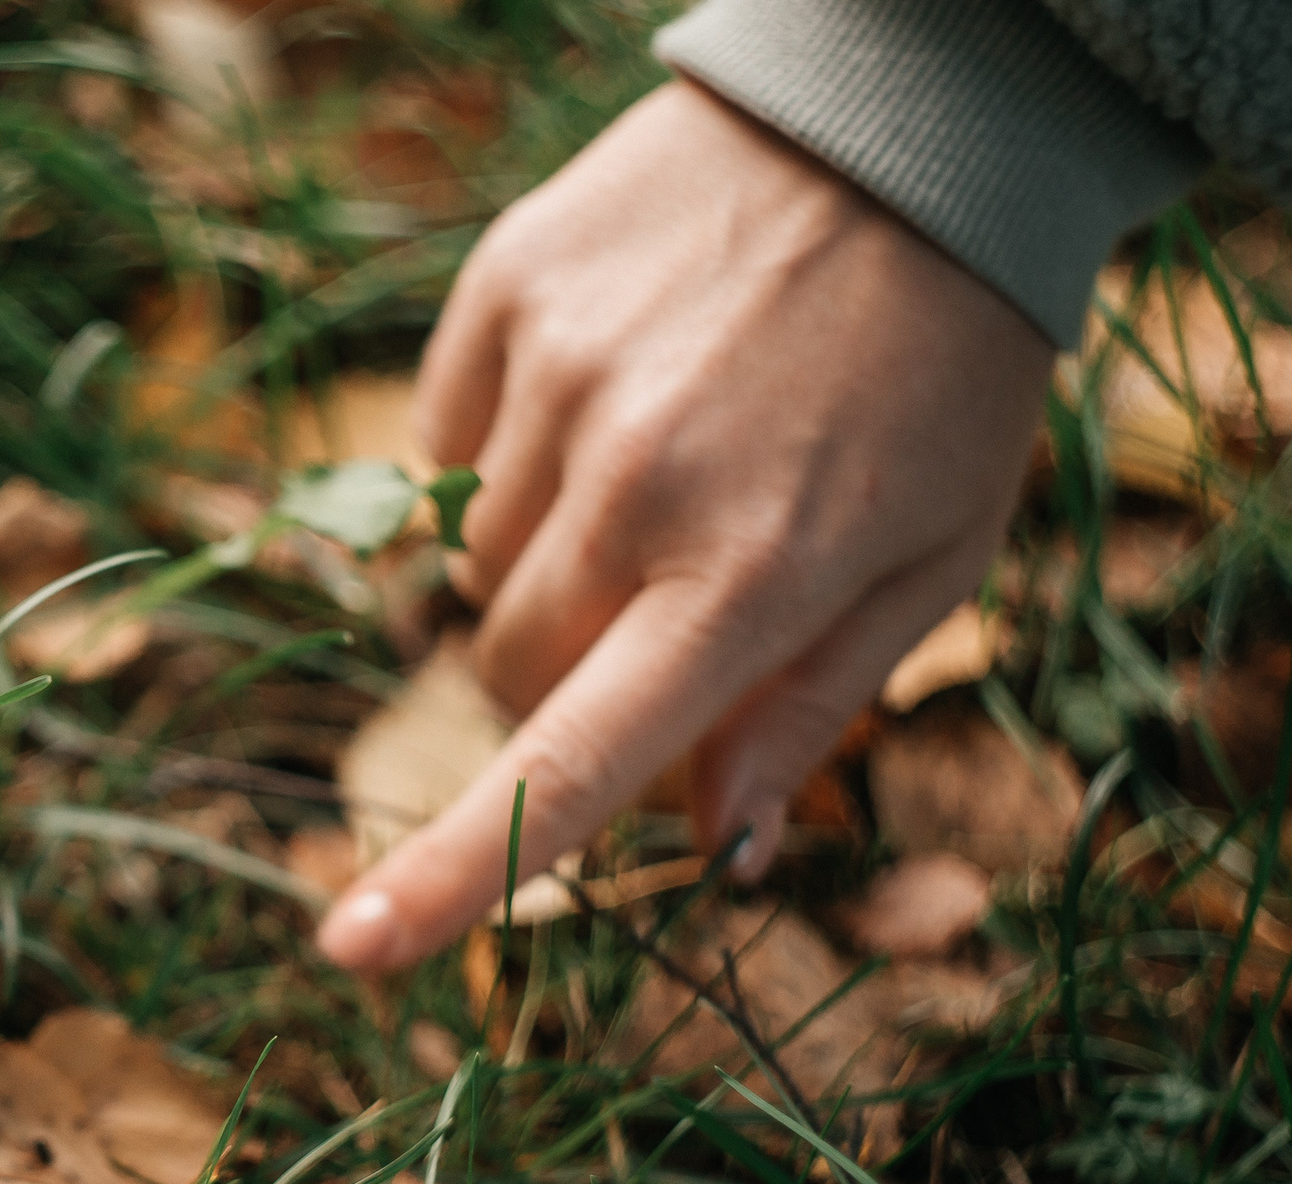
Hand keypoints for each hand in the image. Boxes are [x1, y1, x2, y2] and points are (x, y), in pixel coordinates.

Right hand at [317, 78, 1054, 971]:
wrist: (911, 128)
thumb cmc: (940, 370)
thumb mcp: (931, 557)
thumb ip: (811, 707)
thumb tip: (715, 849)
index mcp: (753, 575)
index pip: (574, 760)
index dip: (455, 870)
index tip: (351, 947)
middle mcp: (638, 484)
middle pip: (510, 664)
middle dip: (570, 664)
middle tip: (664, 588)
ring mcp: (561, 377)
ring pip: (475, 556)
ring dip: (545, 548)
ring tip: (660, 452)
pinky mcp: (508, 288)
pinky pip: (448, 437)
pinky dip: (507, 443)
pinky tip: (608, 382)